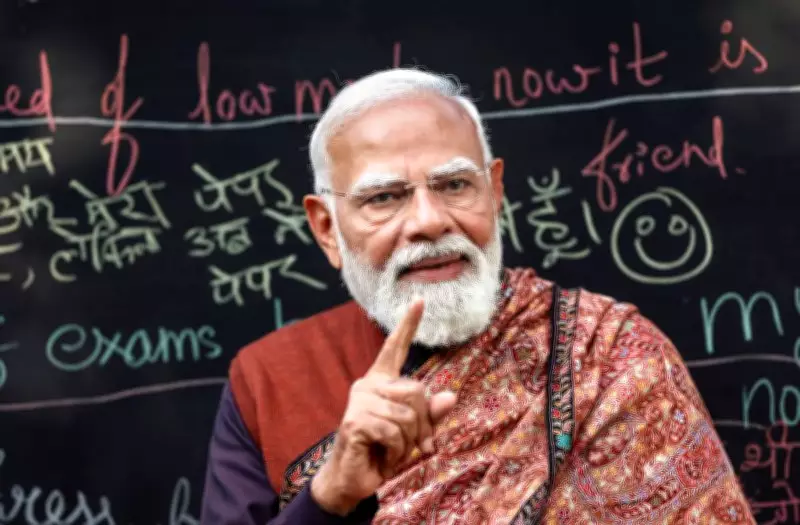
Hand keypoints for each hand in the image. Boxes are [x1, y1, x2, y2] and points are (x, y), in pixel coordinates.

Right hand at [310, 298, 457, 515]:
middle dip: (422, 425)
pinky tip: (383, 458)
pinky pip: (394, 432)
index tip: (420, 300)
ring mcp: (359, 402)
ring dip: (408, 442)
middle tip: (413, 446)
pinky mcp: (354, 421)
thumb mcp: (413, 433)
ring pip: (407, 415)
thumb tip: (451, 397)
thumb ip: (430, 414)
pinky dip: (396, 452)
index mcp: (381, 381)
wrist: (353, 479)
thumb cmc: (382, 451)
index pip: (396, 348)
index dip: (408, 324)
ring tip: (393, 452)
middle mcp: (367, 385)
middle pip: (417, 391)